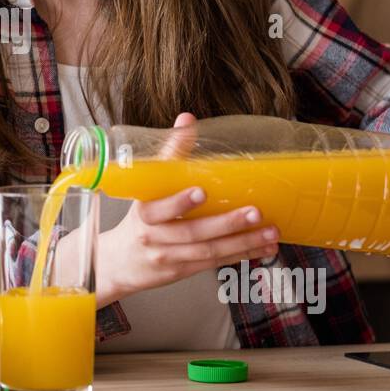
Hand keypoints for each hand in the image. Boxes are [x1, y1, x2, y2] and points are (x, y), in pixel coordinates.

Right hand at [95, 112, 278, 305]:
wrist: (119, 263)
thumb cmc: (139, 219)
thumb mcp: (145, 187)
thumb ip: (169, 155)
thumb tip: (187, 120)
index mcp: (144, 212)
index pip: (159, 208)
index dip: (179, 202)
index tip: (201, 192)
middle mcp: (155, 237)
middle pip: (192, 232)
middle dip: (226, 224)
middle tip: (254, 212)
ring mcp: (169, 256)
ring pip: (209, 251)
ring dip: (243, 241)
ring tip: (270, 231)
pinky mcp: (183, 270)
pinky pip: (215, 262)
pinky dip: (241, 254)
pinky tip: (263, 247)